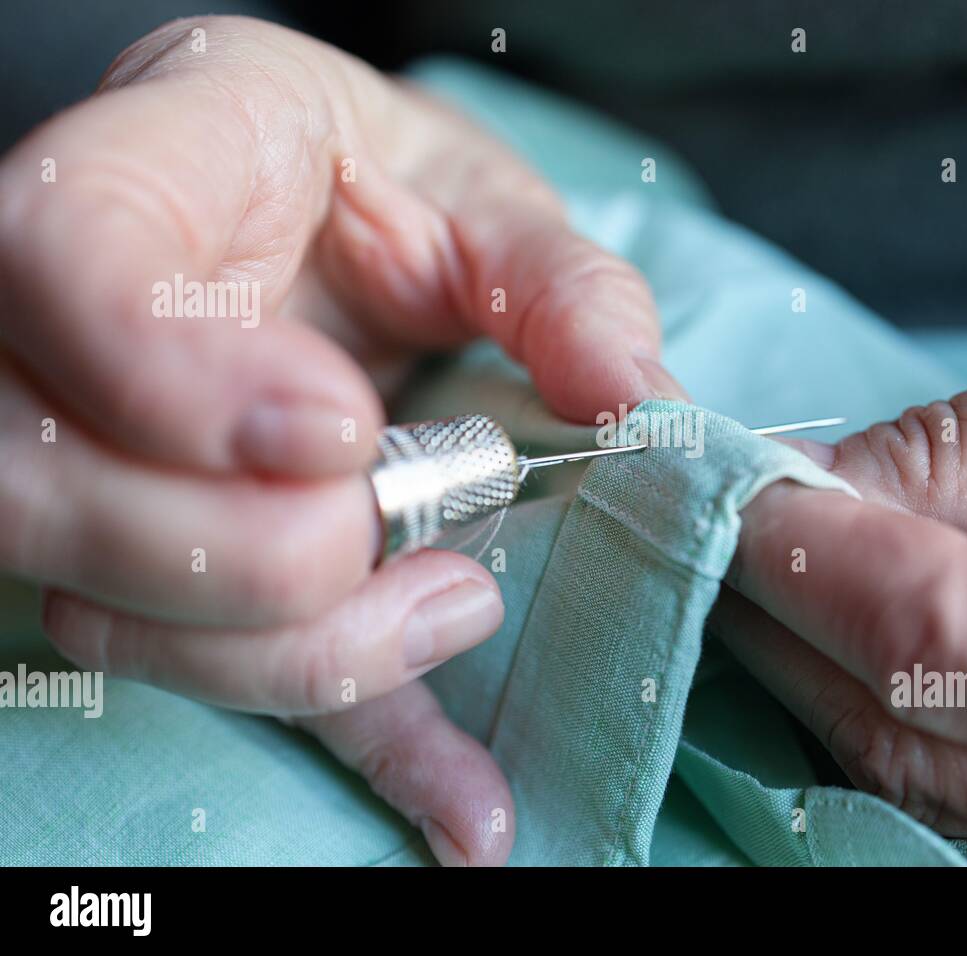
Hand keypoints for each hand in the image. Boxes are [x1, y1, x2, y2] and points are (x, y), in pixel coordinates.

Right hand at [0, 16, 679, 863]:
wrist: (334, 224)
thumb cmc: (388, 188)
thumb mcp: (481, 202)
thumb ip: (556, 283)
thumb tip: (632, 399)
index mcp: (135, 189)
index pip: (54, 264)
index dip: (172, 375)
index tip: (340, 430)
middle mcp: (61, 341)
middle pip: (45, 486)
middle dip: (240, 553)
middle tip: (390, 527)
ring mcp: (91, 469)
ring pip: (105, 607)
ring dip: (288, 651)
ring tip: (457, 603)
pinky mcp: (172, 574)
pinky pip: (228, 679)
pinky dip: (355, 747)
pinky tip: (467, 808)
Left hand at [713, 226, 966, 864]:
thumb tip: (817, 486)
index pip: (939, 637)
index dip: (796, 550)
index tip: (691, 474)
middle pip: (911, 736)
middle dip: (779, 617)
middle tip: (694, 509)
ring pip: (934, 783)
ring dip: (822, 668)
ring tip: (760, 554)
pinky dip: (900, 703)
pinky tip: (855, 619)